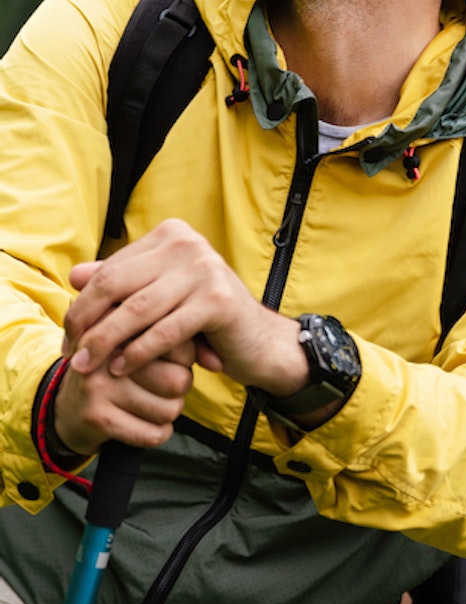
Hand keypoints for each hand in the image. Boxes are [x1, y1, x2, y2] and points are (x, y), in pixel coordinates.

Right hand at [54, 339, 196, 456]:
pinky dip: (156, 434)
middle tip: (159, 388)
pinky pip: (153, 434)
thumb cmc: (119, 372)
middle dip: (178, 390)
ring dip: (167, 414)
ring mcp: (100, 384)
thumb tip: (219, 362)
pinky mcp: (97, 417)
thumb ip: (180, 341)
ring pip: (170, 409)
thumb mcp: (140, 345)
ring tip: (148, 405)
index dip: (184, 359)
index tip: (170, 361)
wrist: (66, 409)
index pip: (180, 343)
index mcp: (122, 325)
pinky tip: (143, 425)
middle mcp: (108, 351)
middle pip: (179, 380)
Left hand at [62, 220, 306, 393]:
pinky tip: (122, 369)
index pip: (110, 269)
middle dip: (87, 323)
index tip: (69, 336)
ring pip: (137, 309)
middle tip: (72, 356)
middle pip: (117, 284)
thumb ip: (122, 283)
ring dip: (106, 342)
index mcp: (171, 234)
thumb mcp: (159, 296)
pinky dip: (138, 353)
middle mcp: (188, 243)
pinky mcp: (218, 300)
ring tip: (88, 367)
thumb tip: (75, 275)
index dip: (83, 304)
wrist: (258, 340)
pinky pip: (165, 331)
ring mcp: (206, 269)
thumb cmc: (203, 318)